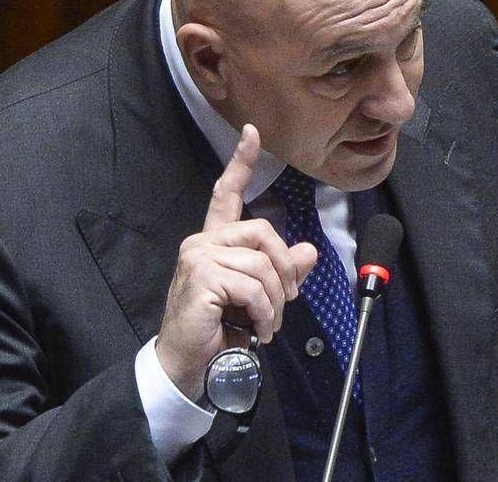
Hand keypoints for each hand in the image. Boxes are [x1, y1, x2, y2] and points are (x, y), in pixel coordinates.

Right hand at [154, 124, 317, 400]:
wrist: (189, 363)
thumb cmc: (219, 329)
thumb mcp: (259, 297)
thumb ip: (282, 273)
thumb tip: (309, 252)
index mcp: (215, 240)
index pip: (226, 193)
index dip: (241, 162)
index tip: (252, 132)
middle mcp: (203, 242)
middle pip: (262, 231)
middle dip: (283, 270)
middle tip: (284, 302)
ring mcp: (199, 257)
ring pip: (261, 264)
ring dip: (274, 302)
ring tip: (266, 324)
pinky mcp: (202, 278)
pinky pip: (252, 287)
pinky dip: (263, 312)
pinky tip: (256, 329)